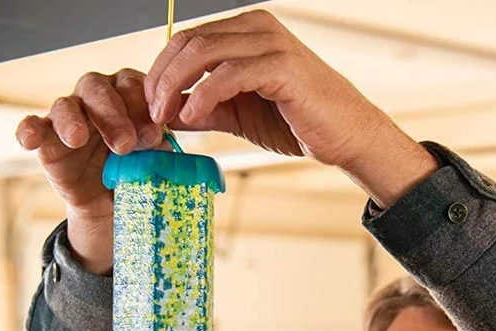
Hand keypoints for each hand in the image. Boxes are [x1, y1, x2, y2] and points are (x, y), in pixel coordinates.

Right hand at [15, 68, 164, 272]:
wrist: (114, 203)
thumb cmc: (139, 171)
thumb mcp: (153, 161)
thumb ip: (157, 149)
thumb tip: (161, 143)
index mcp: (129, 94)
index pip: (133, 84)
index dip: (142, 106)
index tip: (154, 135)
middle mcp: (97, 97)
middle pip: (98, 89)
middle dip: (112, 114)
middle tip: (125, 143)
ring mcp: (70, 116)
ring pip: (66, 105)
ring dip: (72, 121)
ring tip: (78, 139)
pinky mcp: (47, 138)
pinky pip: (34, 127)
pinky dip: (30, 130)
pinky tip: (29, 141)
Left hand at [144, 10, 436, 206]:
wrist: (346, 138)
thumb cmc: (298, 123)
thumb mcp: (239, 113)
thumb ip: (204, 108)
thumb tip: (165, 112)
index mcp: (248, 31)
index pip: (188, 39)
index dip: (161, 70)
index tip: (148, 104)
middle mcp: (258, 27)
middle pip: (190, 41)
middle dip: (161, 78)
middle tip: (150, 113)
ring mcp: (271, 43)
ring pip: (203, 53)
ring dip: (175, 86)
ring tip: (165, 117)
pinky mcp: (282, 66)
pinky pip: (228, 75)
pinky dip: (203, 96)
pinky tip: (192, 116)